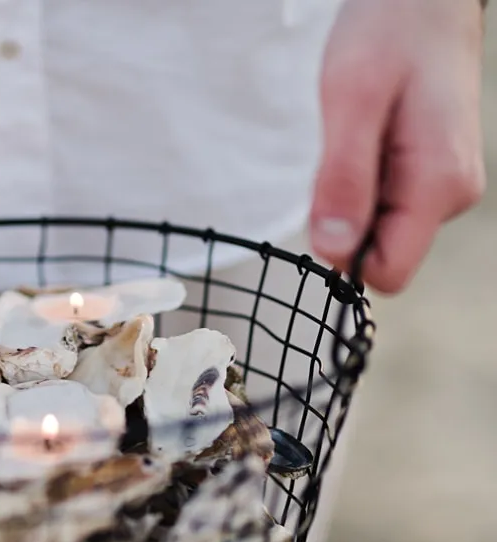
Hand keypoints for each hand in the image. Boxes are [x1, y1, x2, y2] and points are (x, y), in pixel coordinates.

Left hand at [310, 0, 485, 293]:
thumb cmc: (388, 33)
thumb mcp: (351, 101)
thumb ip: (343, 179)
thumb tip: (333, 250)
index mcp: (438, 186)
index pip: (387, 272)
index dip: (344, 253)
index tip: (326, 202)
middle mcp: (451, 196)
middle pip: (381, 253)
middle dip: (344, 219)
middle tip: (343, 151)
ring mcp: (445, 185)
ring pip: (379, 227)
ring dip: (351, 194)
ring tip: (360, 131)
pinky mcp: (431, 173)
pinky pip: (384, 202)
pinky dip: (362, 179)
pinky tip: (369, 132)